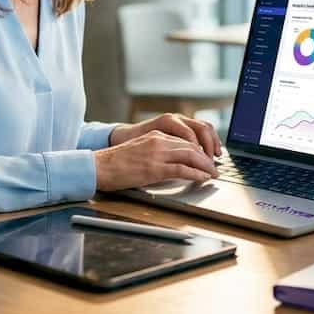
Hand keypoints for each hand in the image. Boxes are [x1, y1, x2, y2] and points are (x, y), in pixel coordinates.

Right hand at [94, 130, 219, 191]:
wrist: (99, 167)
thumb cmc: (116, 163)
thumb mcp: (140, 150)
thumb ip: (157, 151)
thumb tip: (174, 162)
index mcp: (156, 135)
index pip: (185, 139)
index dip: (200, 149)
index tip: (207, 158)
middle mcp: (159, 140)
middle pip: (192, 146)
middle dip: (207, 158)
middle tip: (214, 167)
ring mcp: (157, 154)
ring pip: (191, 156)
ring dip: (205, 166)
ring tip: (212, 174)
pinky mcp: (155, 168)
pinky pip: (182, 169)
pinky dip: (196, 174)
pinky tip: (202, 178)